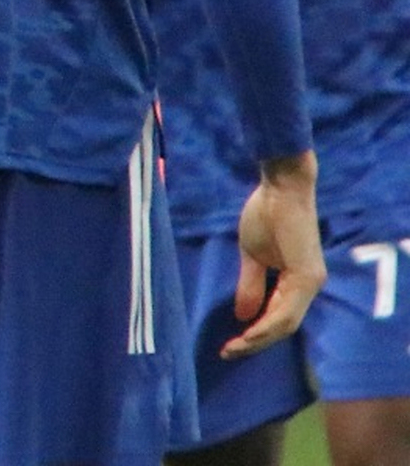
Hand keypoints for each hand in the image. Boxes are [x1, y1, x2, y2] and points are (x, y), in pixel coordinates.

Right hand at [226, 152, 325, 357]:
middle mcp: (309, 286)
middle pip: (284, 326)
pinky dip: (267, 324)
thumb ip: (251, 284)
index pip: (279, 317)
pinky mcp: (307, 276)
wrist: (282, 188)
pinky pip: (287, 310)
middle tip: (229, 352)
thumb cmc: (266, 214)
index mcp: (298, 281)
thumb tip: (243, 315)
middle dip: (256, 342)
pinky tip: (249, 332)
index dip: (256, 333)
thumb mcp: (252, 255)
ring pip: (286, 323)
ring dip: (260, 338)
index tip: (231, 343)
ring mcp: (310, 282)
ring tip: (235, 347)